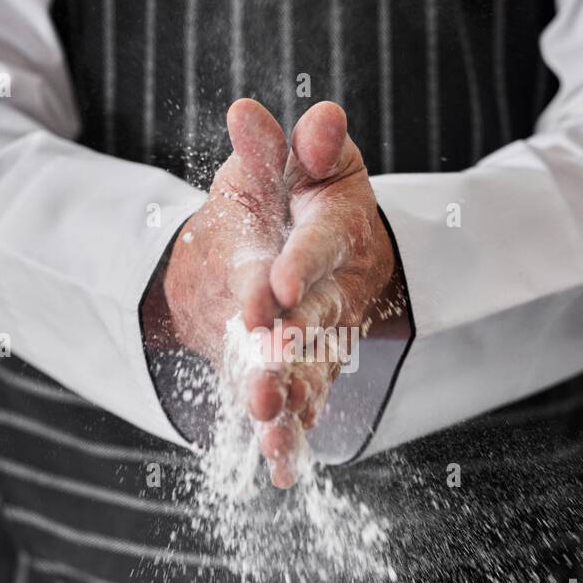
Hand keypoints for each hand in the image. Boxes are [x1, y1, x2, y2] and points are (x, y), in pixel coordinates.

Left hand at [144, 98, 399, 487]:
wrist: (294, 254)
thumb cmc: (288, 197)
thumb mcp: (282, 164)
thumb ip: (273, 147)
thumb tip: (246, 112)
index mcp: (335, 227)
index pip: (321, 244)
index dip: (301, 265)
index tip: (273, 289)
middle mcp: (335, 287)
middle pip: (319, 318)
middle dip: (295, 342)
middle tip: (270, 362)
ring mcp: (322, 338)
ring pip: (312, 371)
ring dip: (292, 397)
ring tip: (268, 418)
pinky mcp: (304, 374)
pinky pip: (301, 410)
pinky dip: (291, 440)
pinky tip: (279, 470)